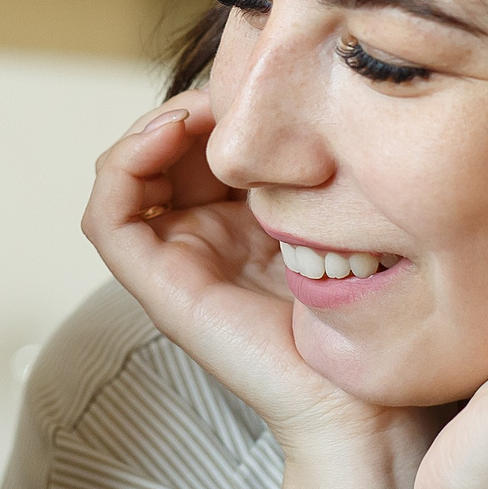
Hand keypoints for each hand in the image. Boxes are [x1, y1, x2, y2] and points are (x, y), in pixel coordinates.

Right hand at [82, 94, 405, 450]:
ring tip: (199, 109)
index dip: (220, 102)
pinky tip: (172, 135)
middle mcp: (204, 240)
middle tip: (231, 89)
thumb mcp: (354, 214)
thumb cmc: (379, 319)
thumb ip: (329, 167)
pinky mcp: (160, 286)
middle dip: (189, 107)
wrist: (369, 406)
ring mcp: (177, 263)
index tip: (265, 82)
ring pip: (126, 173)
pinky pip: (108, 216)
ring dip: (151, 126)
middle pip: (163, 150)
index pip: (204, 143)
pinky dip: (123, 165)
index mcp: (246, 223)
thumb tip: (327, 91)